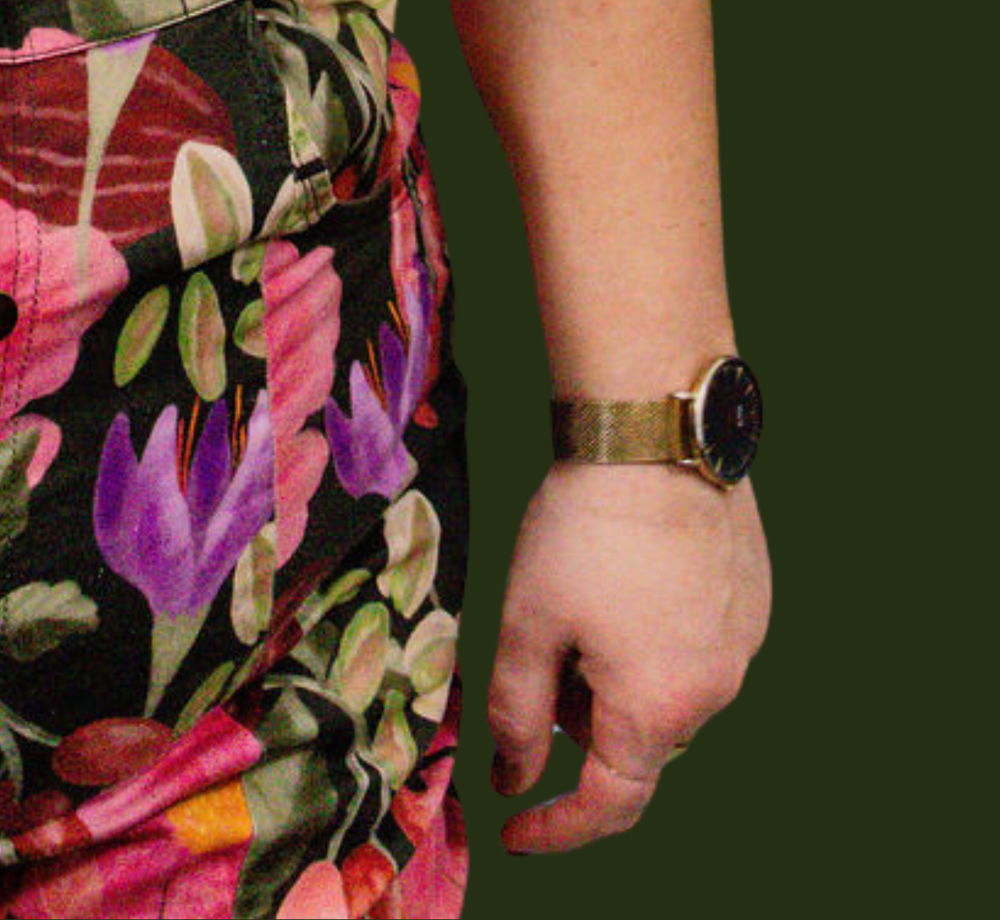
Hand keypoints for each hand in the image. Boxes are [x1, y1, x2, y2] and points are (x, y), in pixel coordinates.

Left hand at [487, 460, 769, 851]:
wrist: (658, 432)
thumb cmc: (586, 526)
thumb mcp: (527, 620)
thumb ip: (514, 712)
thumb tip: (511, 778)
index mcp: (657, 709)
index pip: (609, 803)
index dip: (556, 828)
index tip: (513, 831)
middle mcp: (715, 692)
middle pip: (634, 740)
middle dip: (577, 719)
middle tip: (539, 652)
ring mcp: (743, 646)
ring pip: (666, 693)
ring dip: (618, 676)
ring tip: (580, 596)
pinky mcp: (753, 601)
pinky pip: (696, 647)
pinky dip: (654, 636)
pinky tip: (625, 576)